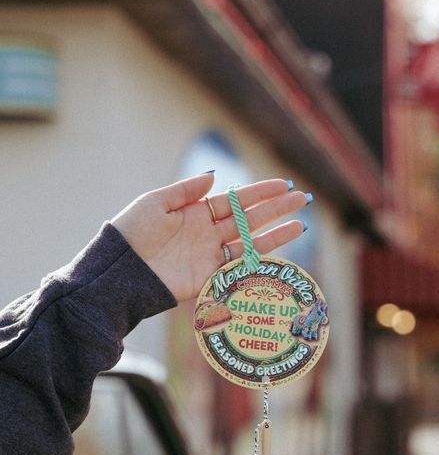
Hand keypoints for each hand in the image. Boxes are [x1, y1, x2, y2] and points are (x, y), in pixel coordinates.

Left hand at [111, 174, 308, 301]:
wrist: (120, 271)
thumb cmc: (132, 234)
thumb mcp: (155, 203)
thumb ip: (185, 191)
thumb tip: (214, 177)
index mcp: (196, 212)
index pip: (235, 200)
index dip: (259, 192)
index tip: (282, 185)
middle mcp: (207, 233)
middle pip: (249, 219)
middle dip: (276, 209)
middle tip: (302, 199)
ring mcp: (210, 256)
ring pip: (250, 242)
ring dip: (276, 233)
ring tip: (301, 224)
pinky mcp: (209, 277)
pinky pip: (239, 268)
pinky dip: (258, 260)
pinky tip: (279, 252)